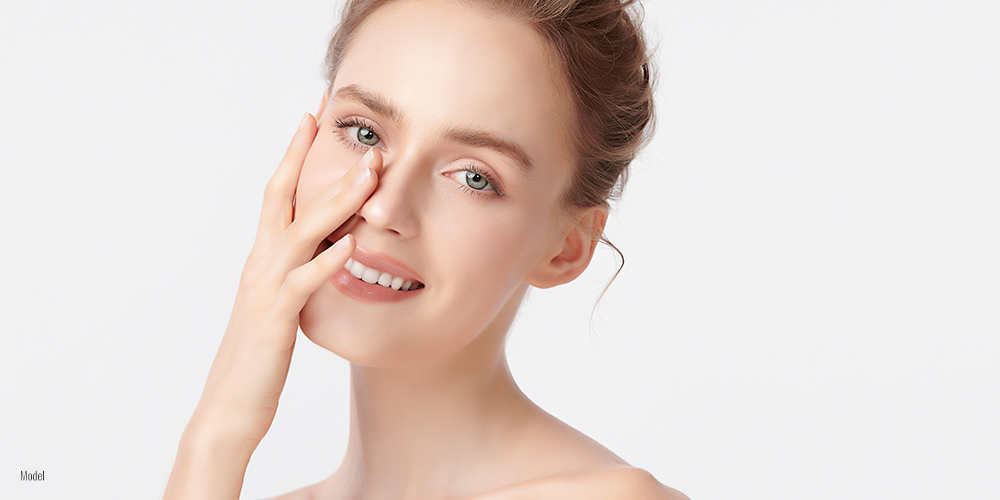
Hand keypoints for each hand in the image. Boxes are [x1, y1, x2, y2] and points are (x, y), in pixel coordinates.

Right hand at [186, 113, 380, 455]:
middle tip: (348, 131)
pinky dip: (326, 262)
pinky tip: (351, 246)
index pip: (276, 195)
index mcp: (261, 260)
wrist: (228, 410)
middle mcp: (259, 265)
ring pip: (301, 233)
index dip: (292, 156)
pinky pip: (302, 285)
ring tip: (368, 175)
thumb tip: (323, 253)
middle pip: (284, 199)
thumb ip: (294, 277)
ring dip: (335, 201)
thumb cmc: (257, 362)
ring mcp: (265, 290)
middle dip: (313, 160)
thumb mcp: (278, 309)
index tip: (311, 119)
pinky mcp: (276, 321)